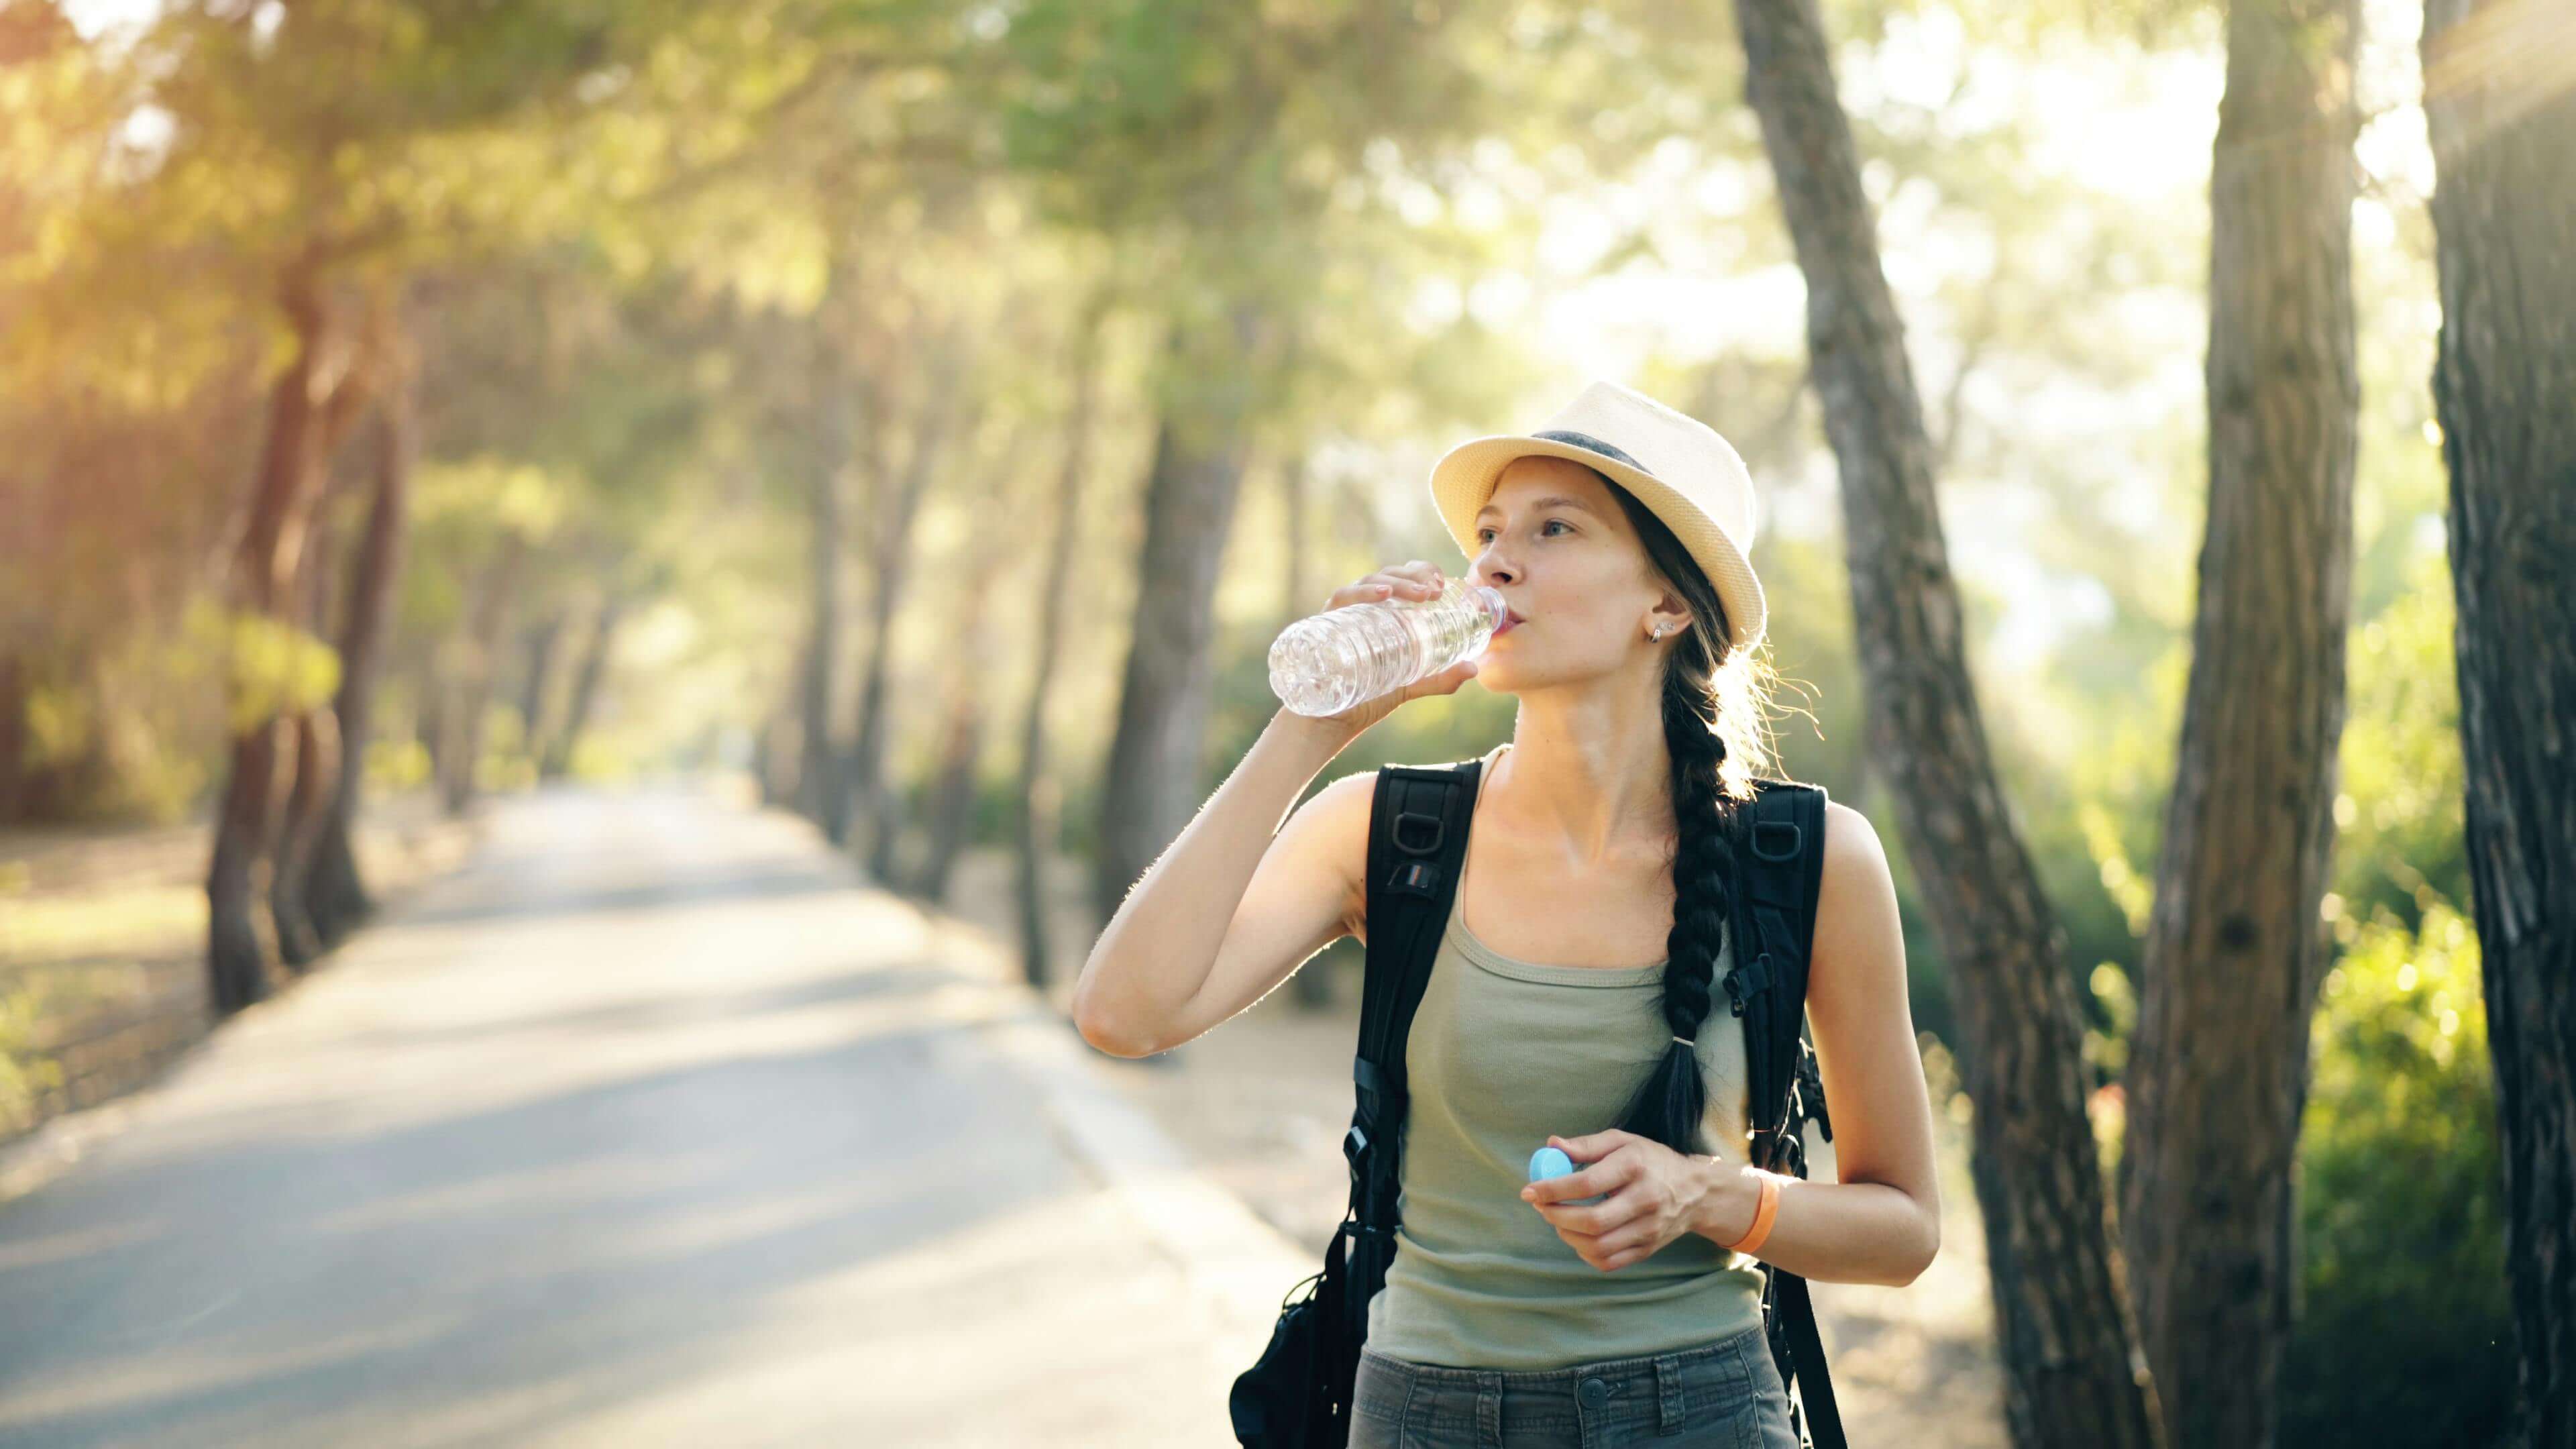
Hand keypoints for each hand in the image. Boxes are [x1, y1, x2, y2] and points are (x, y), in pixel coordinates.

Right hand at [1302, 560, 1480, 738]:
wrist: (1332, 722)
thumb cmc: (1367, 698)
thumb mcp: (1410, 685)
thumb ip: (1440, 679)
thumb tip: (1473, 669)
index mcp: (1383, 613)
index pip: (1402, 578)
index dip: (1422, 572)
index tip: (1443, 584)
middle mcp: (1363, 608)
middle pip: (1389, 576)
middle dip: (1415, 576)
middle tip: (1436, 590)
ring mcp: (1344, 614)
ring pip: (1369, 581)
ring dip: (1397, 582)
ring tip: (1421, 594)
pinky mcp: (1326, 624)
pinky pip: (1342, 598)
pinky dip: (1362, 592)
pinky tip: (1383, 594)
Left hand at [1519, 1129, 1719, 1272]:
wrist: (1696, 1192)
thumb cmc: (1651, 1161)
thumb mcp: (1622, 1141)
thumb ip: (1586, 1145)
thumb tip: (1551, 1145)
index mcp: (1635, 1167)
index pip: (1587, 1183)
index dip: (1552, 1189)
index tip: (1529, 1190)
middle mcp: (1645, 1200)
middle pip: (1592, 1221)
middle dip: (1556, 1216)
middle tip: (1541, 1206)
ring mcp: (1649, 1230)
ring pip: (1598, 1246)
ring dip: (1567, 1235)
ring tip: (1558, 1219)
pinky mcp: (1648, 1249)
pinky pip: (1608, 1261)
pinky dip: (1584, 1252)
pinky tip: (1577, 1236)